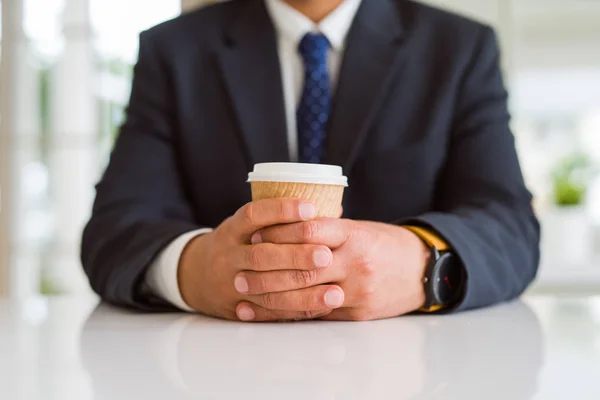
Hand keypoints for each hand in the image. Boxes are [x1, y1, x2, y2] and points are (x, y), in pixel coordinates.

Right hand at [178, 199, 345, 320]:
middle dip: (295, 255)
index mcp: (232, 230)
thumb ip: (281, 221)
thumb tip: (333, 209)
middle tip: (326, 255)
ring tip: (335, 292)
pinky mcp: (239, 308)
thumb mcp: (247, 227)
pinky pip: (270, 312)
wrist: (197, 277)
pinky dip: (297, 309)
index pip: (254, 215)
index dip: (281, 210)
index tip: (310, 208)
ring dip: (303, 291)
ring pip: (265, 288)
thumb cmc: (238, 245)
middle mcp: (228, 255)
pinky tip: (321, 307)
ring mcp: (231, 284)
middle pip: (261, 255)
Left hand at [239, 219, 429, 320]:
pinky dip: (290, 313)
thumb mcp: (360, 229)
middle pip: (303, 266)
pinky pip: (317, 314)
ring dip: (271, 296)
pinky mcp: (357, 312)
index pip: (310, 229)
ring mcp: (357, 289)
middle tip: (241, 270)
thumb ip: (328, 232)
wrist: (422, 271)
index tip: (254, 234)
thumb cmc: (385, 245)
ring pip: (306, 294)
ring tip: (245, 294)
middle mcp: (356, 262)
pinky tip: (268, 312)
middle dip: (267, 269)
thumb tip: (283, 228)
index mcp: (354, 235)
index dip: (279, 232)